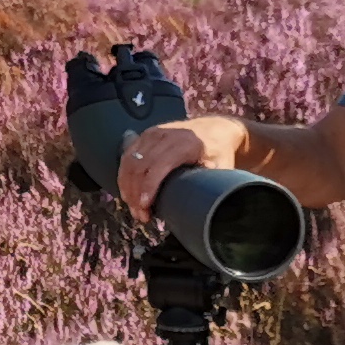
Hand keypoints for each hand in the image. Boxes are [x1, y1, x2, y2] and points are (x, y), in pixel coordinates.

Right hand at [115, 113, 246, 219]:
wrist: (215, 128)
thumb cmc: (218, 153)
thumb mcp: (220, 168)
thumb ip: (210, 185)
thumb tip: (200, 211)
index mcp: (187, 143)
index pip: (159, 165)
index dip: (149, 187)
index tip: (145, 206)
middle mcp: (166, 135)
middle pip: (140, 165)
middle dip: (135, 193)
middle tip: (140, 215)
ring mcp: (153, 133)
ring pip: (130, 161)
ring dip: (127, 187)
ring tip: (134, 207)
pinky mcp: (145, 135)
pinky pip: (127, 156)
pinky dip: (124, 176)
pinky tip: (128, 192)